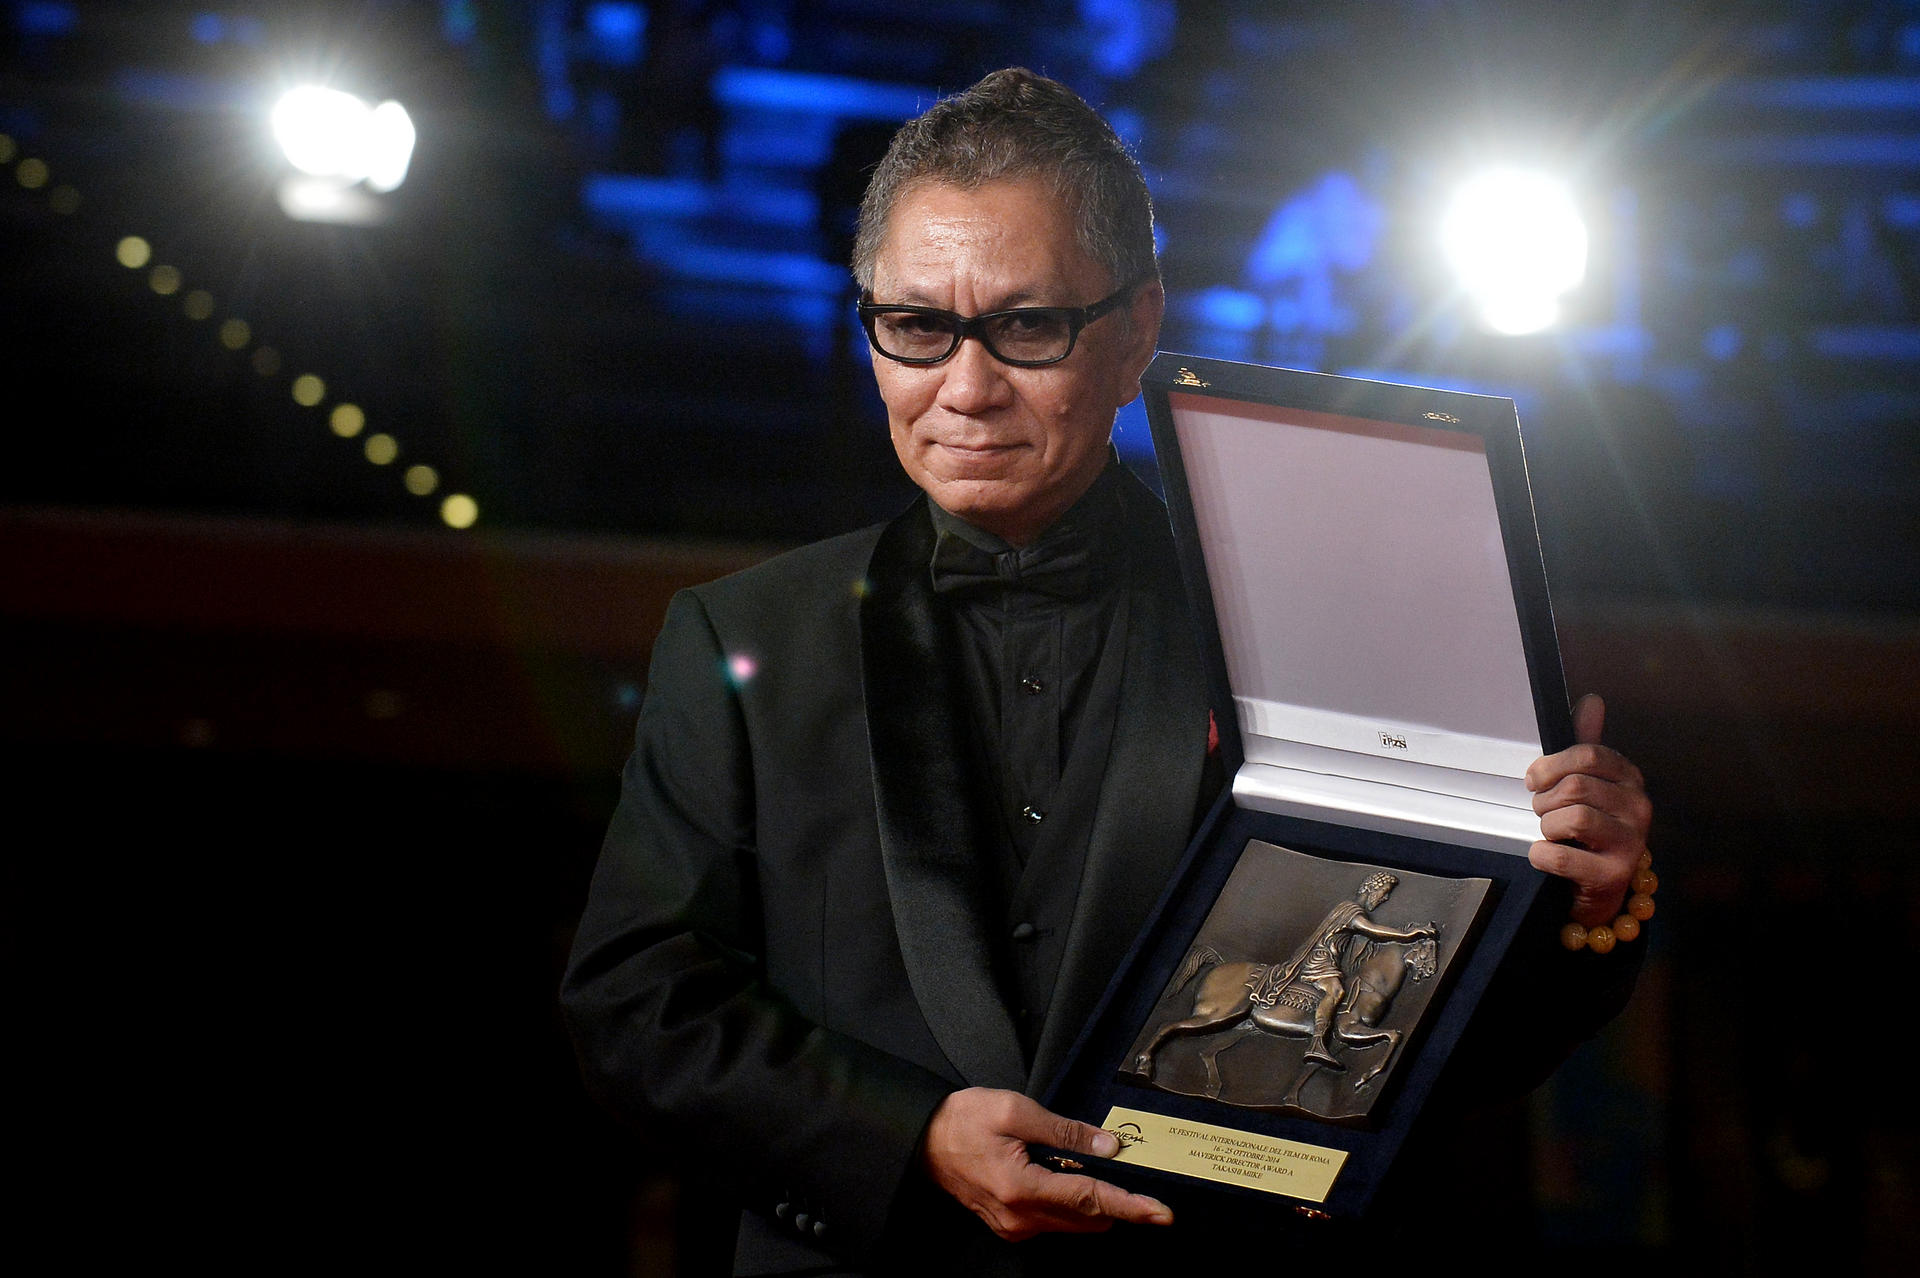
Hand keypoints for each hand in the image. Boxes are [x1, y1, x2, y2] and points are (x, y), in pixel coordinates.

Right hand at [918, 1087, 1173, 1241]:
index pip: (1089, 1200)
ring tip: (1080, 1163)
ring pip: (1074, 1223)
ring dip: (1090, 1200)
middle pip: (1088, 1218)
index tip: (1161, 1214)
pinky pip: (1055, 1221)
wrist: (923, 1141)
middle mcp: (1021, 1219)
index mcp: (1023, 1188)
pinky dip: (1070, 1202)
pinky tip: (1059, 1173)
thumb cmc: (965, 1120)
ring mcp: (1015, 1228)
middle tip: (1125, 1169)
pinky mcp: (1011, 1227)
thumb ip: (1065, 1130)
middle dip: (1114, 1199)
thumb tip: (1108, 1146)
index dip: (1130, 1207)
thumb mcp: (1015, 1111)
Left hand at [1524, 694, 1653, 927]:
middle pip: (1575, 786)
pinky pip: (1560, 855)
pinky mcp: (1613, 875)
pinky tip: (1547, 857)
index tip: (1535, 780)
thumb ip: (1585, 744)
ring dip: (1546, 826)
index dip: (1551, 765)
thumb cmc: (1586, 831)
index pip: (1589, 754)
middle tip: (1544, 813)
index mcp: (1630, 780)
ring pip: (1570, 818)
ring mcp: (1631, 844)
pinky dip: (1541, 855)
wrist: (1597, 891)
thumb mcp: (1587, 784)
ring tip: (1552, 834)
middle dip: (1545, 800)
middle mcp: (1639, 809)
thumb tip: (1591, 700)